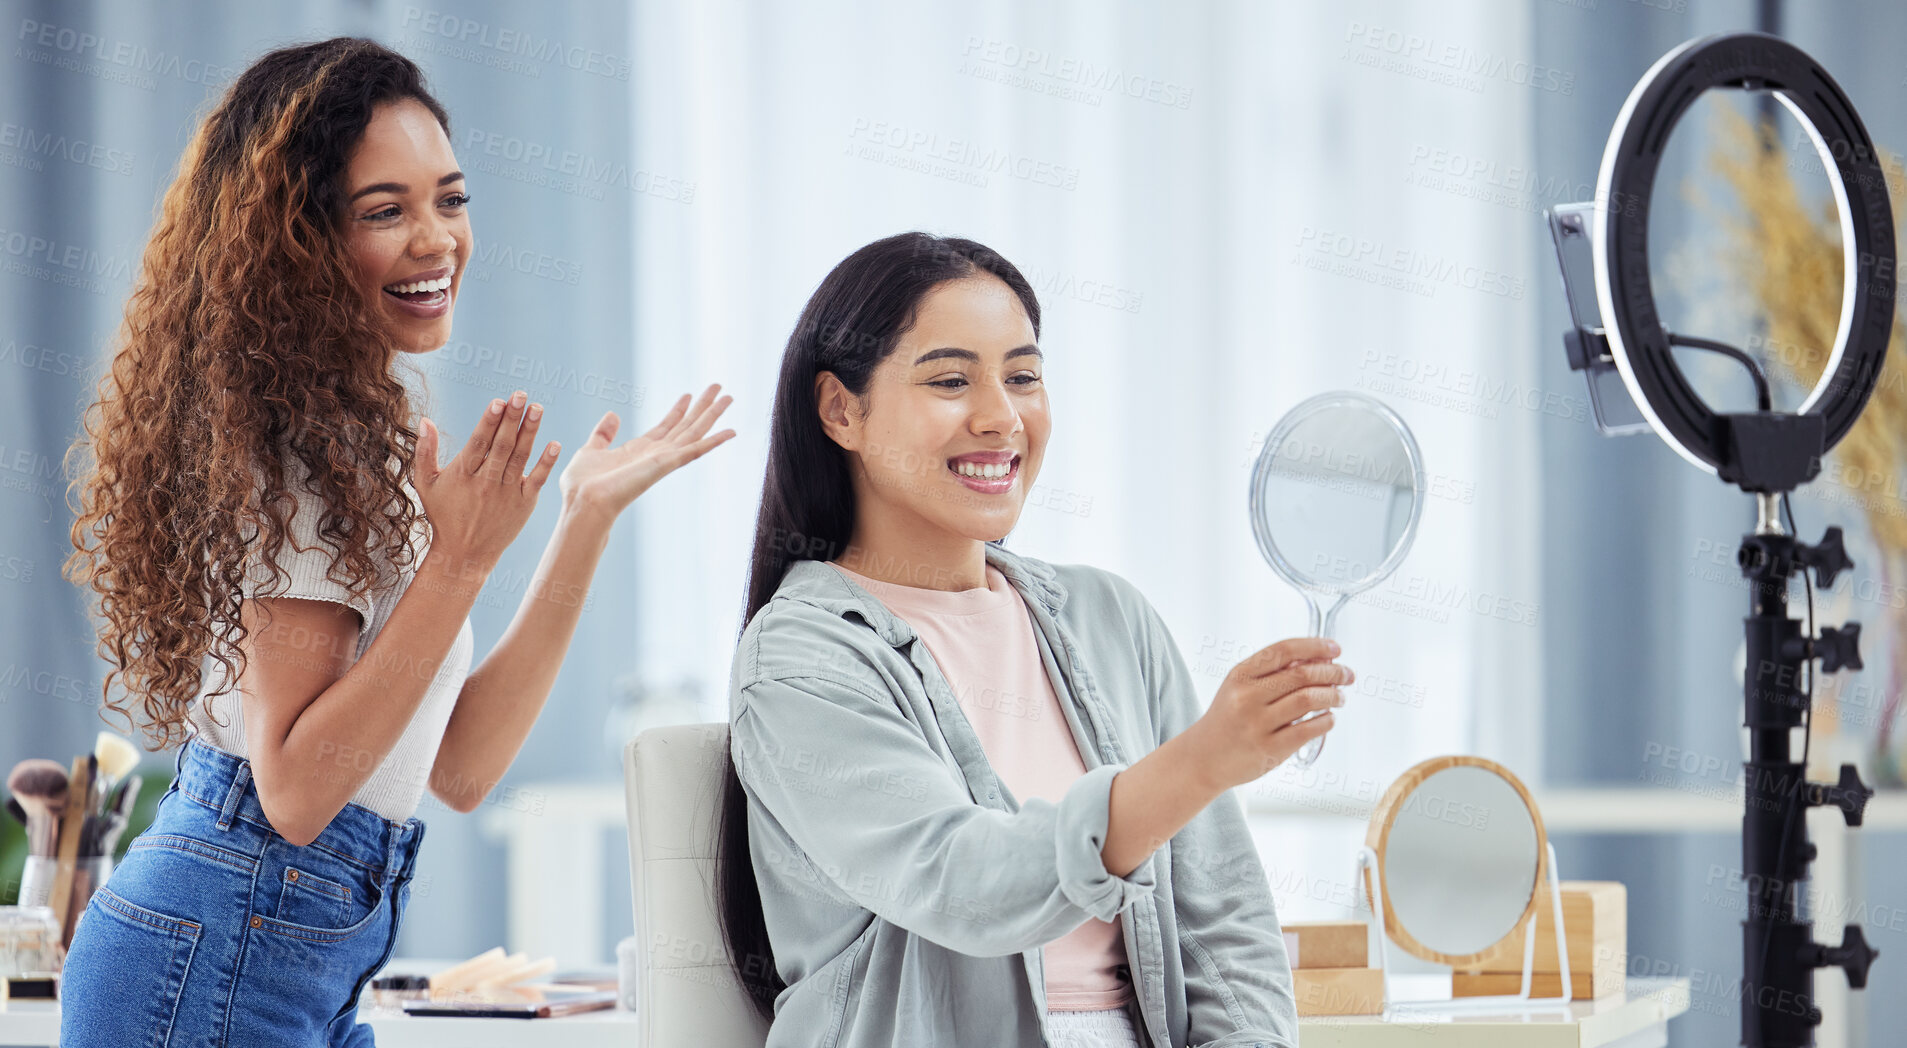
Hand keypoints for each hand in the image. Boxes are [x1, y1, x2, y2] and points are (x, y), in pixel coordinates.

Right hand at [411, 390, 559, 573]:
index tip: (499, 401)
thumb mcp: (426, 485)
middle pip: (502, 445)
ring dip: (530, 432)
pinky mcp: (524, 504)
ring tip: (538, 408)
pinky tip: (555, 444)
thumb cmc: (444, 515)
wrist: (464, 554)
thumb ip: (424, 452)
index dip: (489, 420)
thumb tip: (424, 420)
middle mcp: (486, 482)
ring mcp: (507, 493)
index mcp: (463, 474)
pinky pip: (537, 480)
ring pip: (520, 458)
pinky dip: (546, 463)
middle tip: (522, 394)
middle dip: (512, 418)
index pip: (479, 442)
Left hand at [558, 383, 735, 515]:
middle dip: (702, 407)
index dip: (678, 410)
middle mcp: (656, 454)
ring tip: (729, 397)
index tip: (689, 394)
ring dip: (712, 415)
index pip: (666, 426)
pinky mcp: (666, 464)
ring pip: (694, 433)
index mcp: (639, 450)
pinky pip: (695, 450)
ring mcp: (664, 460)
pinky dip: (714, 441)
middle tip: (719, 389)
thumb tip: (613, 415)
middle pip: (686, 426)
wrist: (584, 501)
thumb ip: (604, 434)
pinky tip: (731, 431)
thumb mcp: (591, 450)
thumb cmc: (583, 484)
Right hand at [1183, 637, 1350, 790]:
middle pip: (1302, 674)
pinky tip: (1328, 718)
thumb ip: (1270, 673)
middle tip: (1346, 674)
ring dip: (1333, 695)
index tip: (1335, 648)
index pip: (1284, 650)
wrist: (1204, 758)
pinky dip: (1326, 721)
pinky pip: (1309, 729)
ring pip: (1308, 699)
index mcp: (1240, 675)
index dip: (1315, 645)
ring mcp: (1257, 724)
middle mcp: (1246, 697)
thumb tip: (1318, 659)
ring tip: (1340, 697)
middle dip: (1333, 671)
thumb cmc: (1228, 719)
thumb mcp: (1238, 688)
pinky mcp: (1269, 749)